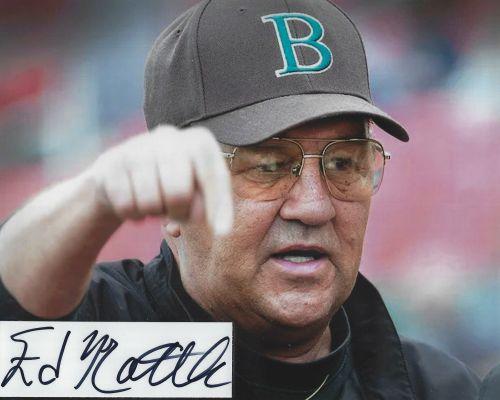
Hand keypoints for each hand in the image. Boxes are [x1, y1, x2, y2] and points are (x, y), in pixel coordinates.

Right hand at [88, 125, 232, 234]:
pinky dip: (133, 214)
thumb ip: (205, 204)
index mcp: (198, 142)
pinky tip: (133, 202)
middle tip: (172, 212)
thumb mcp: (194, 194)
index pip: (214, 175)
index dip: (219, 205)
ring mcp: (138, 147)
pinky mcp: (111, 162)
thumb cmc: (169, 186)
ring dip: (153, 212)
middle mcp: (169, 136)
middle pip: (179, 193)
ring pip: (150, 202)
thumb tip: (200, 215)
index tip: (222, 232)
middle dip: (178, 212)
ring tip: (153, 202)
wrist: (120, 175)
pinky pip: (126, 205)